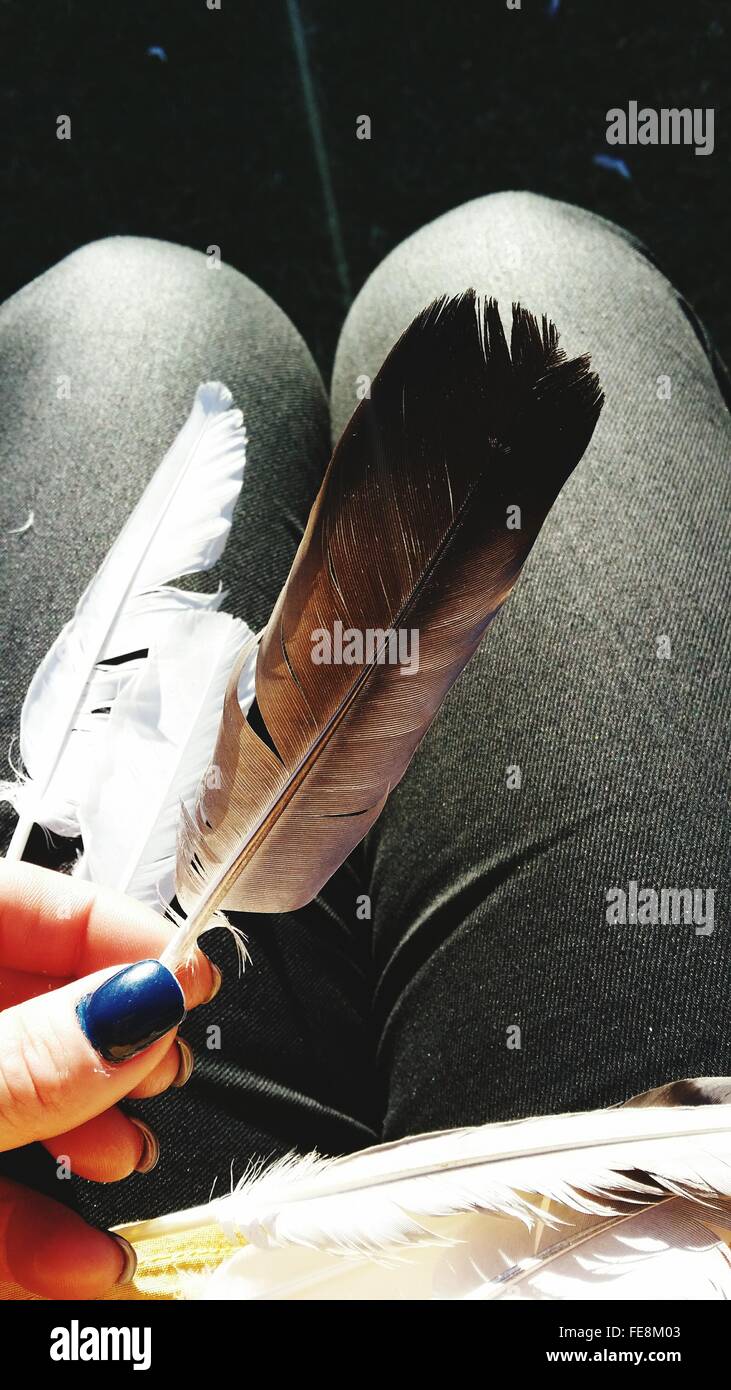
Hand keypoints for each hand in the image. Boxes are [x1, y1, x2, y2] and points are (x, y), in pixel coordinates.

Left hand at [0, 861, 218, 1298]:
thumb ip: (28, 1059)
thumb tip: (145, 1007)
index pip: (23, 898)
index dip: (114, 928)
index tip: (193, 972)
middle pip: (36, 1001)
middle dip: (114, 1040)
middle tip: (168, 1064)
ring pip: (18, 1101)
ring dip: (87, 1142)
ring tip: (131, 1157)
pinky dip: (39, 1228)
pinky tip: (87, 1259)